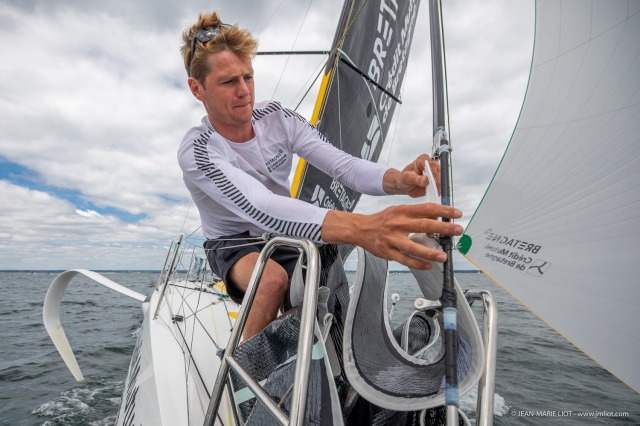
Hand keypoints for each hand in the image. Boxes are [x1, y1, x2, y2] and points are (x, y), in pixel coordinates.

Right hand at [321, 203, 462, 269]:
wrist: (360, 229)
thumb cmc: (382, 220)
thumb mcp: (398, 210)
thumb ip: (416, 213)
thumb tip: (436, 216)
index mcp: (402, 211)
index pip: (426, 208)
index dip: (443, 210)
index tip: (456, 213)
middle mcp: (398, 224)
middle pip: (423, 225)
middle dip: (443, 228)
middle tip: (457, 231)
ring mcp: (392, 239)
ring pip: (413, 247)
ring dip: (430, 252)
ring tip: (443, 256)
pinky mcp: (388, 252)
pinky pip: (404, 260)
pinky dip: (417, 263)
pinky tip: (428, 265)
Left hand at [383, 154, 440, 196]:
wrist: (406, 186)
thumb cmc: (405, 179)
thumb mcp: (407, 178)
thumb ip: (416, 179)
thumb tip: (425, 180)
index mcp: (422, 160)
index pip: (430, 163)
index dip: (432, 170)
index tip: (432, 176)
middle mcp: (431, 165)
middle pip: (438, 170)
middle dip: (438, 178)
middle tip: (436, 186)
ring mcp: (435, 173)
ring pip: (441, 178)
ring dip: (439, 185)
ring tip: (435, 191)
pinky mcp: (437, 181)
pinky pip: (441, 185)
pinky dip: (439, 189)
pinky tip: (435, 192)